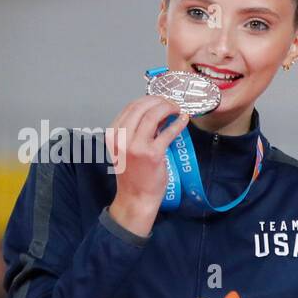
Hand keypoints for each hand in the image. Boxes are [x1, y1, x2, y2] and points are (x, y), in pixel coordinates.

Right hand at [106, 95, 188, 234]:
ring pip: (153, 115)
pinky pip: (168, 132)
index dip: (148, 99)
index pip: (130, 107)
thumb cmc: (133, 175)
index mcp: (113, 134)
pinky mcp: (152, 154)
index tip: (161, 100)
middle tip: (172, 103)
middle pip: (141, 107)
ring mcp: (136, 145)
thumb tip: (157, 114)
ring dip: (169, 108)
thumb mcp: (126, 149)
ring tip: (178, 109)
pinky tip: (184, 120)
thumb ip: (137, 132)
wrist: (135, 198)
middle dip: (159, 100)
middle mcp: (121, 137)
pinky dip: (178, 123)